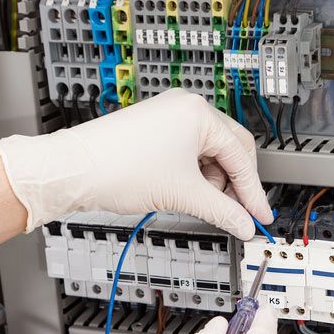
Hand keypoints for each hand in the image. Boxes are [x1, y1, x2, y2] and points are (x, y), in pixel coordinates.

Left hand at [0, 89, 271, 238]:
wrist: (74, 170)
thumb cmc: (119, 169)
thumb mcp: (184, 195)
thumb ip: (224, 212)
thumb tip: (244, 224)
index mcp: (199, 113)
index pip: (241, 157)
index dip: (253, 193)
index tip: (259, 217)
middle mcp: (186, 108)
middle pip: (230, 150)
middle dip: (235, 185)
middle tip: (239, 214)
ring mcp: (169, 117)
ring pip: (209, 153)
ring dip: (214, 182)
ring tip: (207, 206)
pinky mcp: (156, 130)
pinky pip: (189, 153)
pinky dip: (195, 176)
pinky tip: (190, 194)